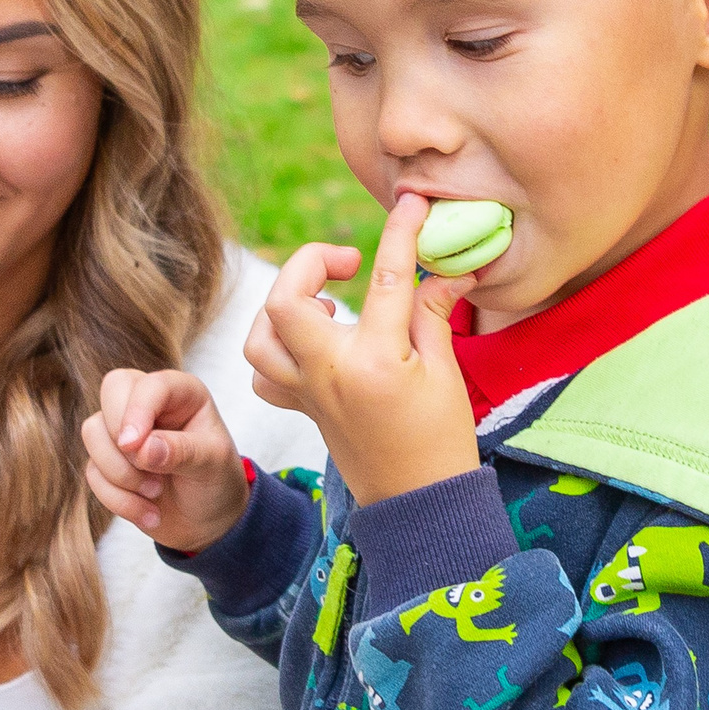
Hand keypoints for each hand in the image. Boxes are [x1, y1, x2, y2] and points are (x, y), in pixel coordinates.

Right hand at [80, 369, 250, 553]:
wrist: (206, 522)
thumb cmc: (217, 482)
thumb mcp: (213, 465)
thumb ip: (182, 451)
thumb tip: (142, 449)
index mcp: (182, 394)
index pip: (150, 385)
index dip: (137, 411)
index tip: (133, 445)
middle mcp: (150, 404)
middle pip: (111, 389)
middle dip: (120, 436)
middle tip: (144, 466)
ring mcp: (123, 430)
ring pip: (93, 432)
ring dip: (120, 473)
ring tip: (155, 492)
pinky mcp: (107, 460)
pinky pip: (92, 472)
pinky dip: (118, 499)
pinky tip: (148, 512)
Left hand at [245, 193, 479, 505]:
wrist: (417, 504)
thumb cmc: (442, 439)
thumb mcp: (446, 371)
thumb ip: (434, 312)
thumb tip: (447, 266)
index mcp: (374, 361)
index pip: (384, 278)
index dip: (398, 232)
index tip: (411, 204)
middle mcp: (329, 373)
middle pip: (285, 300)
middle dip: (309, 264)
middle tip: (350, 262)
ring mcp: (308, 393)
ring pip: (261, 336)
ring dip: (284, 305)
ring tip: (327, 305)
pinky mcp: (302, 407)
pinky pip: (265, 372)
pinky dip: (275, 348)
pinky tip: (310, 342)